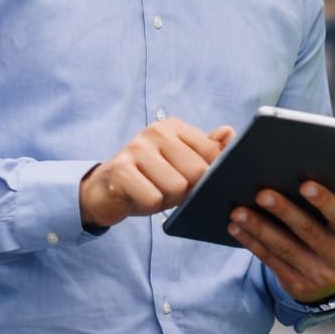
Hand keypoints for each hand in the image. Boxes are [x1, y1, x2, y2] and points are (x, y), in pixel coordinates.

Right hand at [79, 119, 235, 228]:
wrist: (105, 191)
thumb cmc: (149, 178)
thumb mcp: (181, 164)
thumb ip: (208, 150)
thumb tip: (230, 134)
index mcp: (173, 127)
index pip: (212, 152)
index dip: (207, 175)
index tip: (190, 179)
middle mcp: (155, 132)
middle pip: (197, 172)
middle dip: (186, 190)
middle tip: (166, 188)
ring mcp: (136, 149)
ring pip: (177, 187)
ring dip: (167, 199)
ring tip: (151, 191)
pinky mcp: (121, 170)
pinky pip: (153, 198)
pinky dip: (149, 205)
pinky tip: (138, 197)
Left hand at [227, 182, 334, 304]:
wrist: (334, 282)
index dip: (325, 201)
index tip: (306, 185)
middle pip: (308, 231)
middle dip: (284, 211)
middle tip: (262, 193)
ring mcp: (319, 275)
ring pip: (284, 247)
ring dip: (259, 228)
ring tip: (238, 211)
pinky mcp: (297, 285)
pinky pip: (271, 261)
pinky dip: (251, 243)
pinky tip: (236, 228)